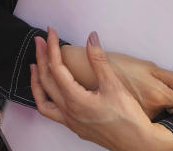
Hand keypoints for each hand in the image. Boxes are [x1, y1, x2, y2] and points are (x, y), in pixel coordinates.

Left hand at [31, 28, 172, 150]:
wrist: (138, 143)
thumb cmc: (128, 117)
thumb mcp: (114, 85)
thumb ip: (99, 60)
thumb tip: (91, 38)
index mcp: (75, 100)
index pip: (56, 68)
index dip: (51, 47)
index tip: (51, 32)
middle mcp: (68, 112)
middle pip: (46, 81)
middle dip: (41, 58)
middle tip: (39, 41)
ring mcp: (70, 121)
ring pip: (43, 101)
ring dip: (37, 81)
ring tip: (35, 66)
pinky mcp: (76, 127)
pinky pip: (52, 112)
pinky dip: (46, 97)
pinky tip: (51, 91)